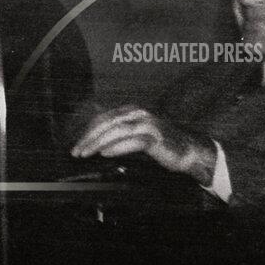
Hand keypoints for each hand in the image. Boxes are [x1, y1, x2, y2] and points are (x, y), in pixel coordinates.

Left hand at [70, 105, 215, 185]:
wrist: (187, 149)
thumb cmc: (160, 143)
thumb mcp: (135, 135)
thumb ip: (118, 135)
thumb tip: (97, 142)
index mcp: (131, 111)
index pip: (103, 118)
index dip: (88, 131)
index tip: (78, 145)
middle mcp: (138, 114)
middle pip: (107, 122)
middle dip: (89, 137)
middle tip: (77, 151)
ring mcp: (147, 124)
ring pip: (117, 130)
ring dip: (98, 142)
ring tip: (87, 153)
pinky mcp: (155, 138)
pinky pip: (133, 141)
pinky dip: (118, 147)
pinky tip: (106, 153)